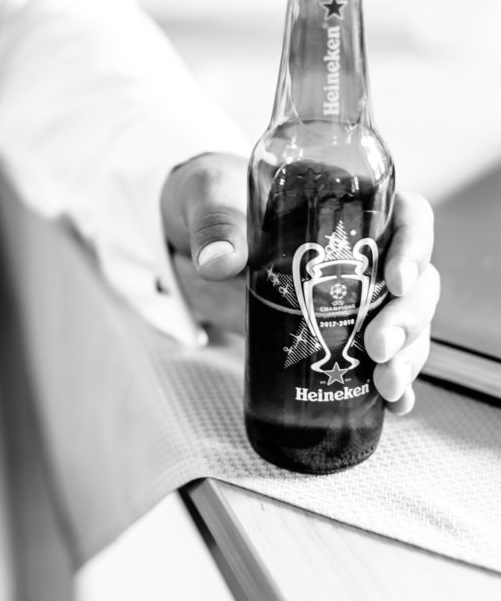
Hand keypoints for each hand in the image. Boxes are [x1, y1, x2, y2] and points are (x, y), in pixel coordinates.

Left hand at [160, 154, 438, 414]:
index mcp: (346, 202)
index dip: (415, 246)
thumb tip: (217, 260)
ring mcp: (350, 294)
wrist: (184, 236)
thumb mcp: (204, 196)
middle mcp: (361, 250)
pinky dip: (394, 381)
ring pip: (406, 322)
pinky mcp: (332, 330)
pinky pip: (377, 357)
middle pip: (415, 281)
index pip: (407, 216)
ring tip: (387, 385)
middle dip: (408, 318)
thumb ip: (212, 221)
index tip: (397, 281)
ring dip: (407, 355)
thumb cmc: (206, 199)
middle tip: (378, 347)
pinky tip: (395, 404)